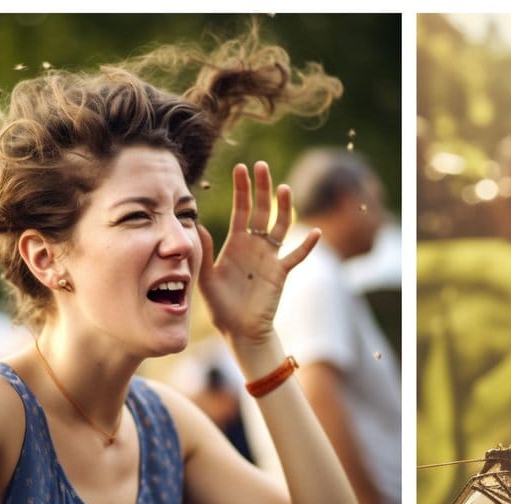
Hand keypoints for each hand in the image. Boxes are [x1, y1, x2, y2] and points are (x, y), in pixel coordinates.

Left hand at [197, 161, 318, 346]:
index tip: (241, 168)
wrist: (239, 329)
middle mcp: (255, 245)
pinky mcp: (281, 273)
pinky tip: (315, 232)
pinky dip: (306, 245)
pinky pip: (296, 256)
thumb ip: (204, 251)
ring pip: (281, 226)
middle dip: (262, 188)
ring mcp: (270, 257)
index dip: (241, 189)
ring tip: (285, 188)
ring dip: (284, 208)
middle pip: (262, 211)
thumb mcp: (206, 276)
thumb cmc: (221, 304)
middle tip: (262, 166)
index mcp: (236, 243)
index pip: (241, 209)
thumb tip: (195, 224)